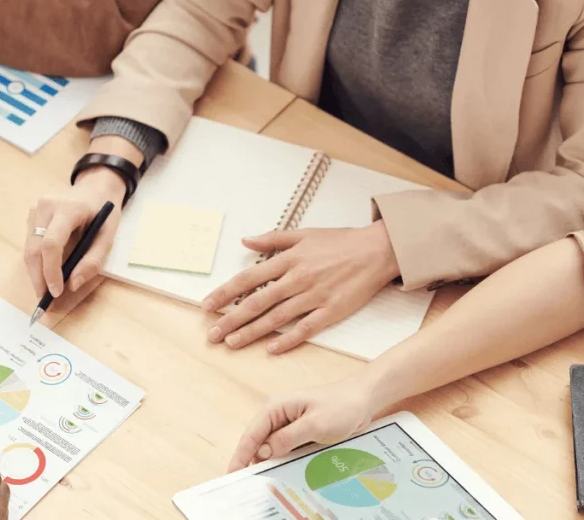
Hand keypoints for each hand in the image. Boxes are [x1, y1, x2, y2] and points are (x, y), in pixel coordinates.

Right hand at [24, 167, 125, 300]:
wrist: (95, 187)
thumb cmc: (104, 212)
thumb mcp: (108, 236)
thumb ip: (93, 261)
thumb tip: (73, 284)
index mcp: (69, 208)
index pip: (51, 243)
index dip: (51, 271)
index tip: (56, 292)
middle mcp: (47, 206)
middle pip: (34, 248)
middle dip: (38, 277)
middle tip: (45, 300)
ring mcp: (36, 208)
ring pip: (29, 247)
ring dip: (35, 272)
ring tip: (45, 290)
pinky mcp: (32, 214)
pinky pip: (30, 242)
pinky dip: (37, 261)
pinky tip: (46, 272)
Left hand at [202, 223, 398, 353]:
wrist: (376, 250)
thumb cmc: (340, 241)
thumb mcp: (304, 233)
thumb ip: (272, 238)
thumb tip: (245, 241)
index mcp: (288, 259)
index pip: (248, 279)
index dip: (225, 294)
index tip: (208, 306)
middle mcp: (297, 279)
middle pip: (257, 302)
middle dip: (231, 320)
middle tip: (212, 335)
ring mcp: (314, 296)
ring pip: (276, 318)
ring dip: (251, 332)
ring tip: (231, 343)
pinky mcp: (331, 311)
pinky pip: (305, 329)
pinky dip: (287, 340)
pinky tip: (271, 349)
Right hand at [228, 380, 376, 471]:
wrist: (362, 400)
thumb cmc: (341, 405)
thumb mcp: (314, 425)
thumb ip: (287, 439)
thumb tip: (264, 453)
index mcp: (275, 407)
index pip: (251, 435)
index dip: (241, 456)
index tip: (233, 474)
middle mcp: (277, 414)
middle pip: (257, 443)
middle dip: (252, 462)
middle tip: (250, 483)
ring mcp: (287, 423)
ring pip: (270, 448)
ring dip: (269, 462)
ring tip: (265, 481)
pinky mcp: (297, 432)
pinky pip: (283, 449)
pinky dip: (281, 460)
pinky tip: (283, 471)